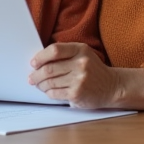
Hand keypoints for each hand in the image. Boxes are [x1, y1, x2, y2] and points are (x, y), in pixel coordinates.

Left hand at [28, 42, 143, 109]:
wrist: (112, 86)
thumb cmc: (93, 70)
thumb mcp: (83, 54)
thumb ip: (65, 54)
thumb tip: (39, 60)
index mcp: (80, 50)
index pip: (54, 50)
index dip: (40, 57)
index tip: (34, 63)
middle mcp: (81, 63)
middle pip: (49, 68)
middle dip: (36, 74)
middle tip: (31, 77)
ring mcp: (79, 79)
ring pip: (50, 82)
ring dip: (41, 85)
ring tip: (39, 85)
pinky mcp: (77, 94)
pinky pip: (55, 93)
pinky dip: (48, 93)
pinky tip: (49, 91)